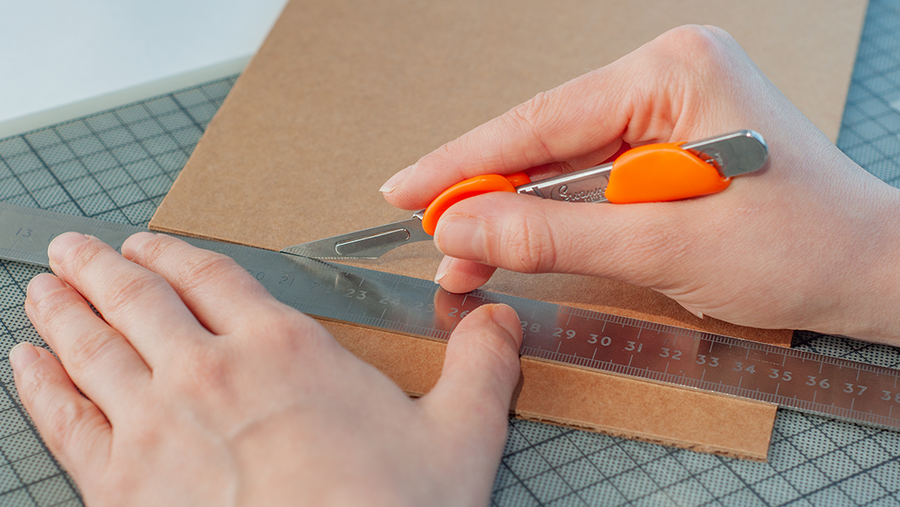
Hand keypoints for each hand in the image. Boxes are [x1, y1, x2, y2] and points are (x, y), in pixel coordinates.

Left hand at [10, 232, 521, 505]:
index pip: (211, 279)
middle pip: (136, 300)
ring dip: (61, 310)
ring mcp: (156, 427)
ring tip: (42, 288)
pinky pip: (65, 420)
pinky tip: (26, 365)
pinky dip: (40, 386)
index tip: (146, 243)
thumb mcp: (460, 435)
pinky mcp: (121, 486)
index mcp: (284, 350)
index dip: (171, 253)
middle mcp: (208, 373)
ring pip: (91, 347)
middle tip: (71, 248)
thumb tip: (497, 318)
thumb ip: (479, 365)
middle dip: (98, 268)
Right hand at [381, 25, 899, 342]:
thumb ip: (552, 235)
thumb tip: (461, 231)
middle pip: (545, 138)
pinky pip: (591, 176)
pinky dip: (553, 214)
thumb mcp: (662, 244)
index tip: (406, 191)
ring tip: (464, 255)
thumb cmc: (796, 248)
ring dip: (514, 210)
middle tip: (429, 236)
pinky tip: (516, 238)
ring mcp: (668, 106)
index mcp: (670, 71)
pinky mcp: (669, 140)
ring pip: (562, 161)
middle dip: (486, 194)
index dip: (464, 164)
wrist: (868, 271)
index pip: (540, 121)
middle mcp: (665, 75)